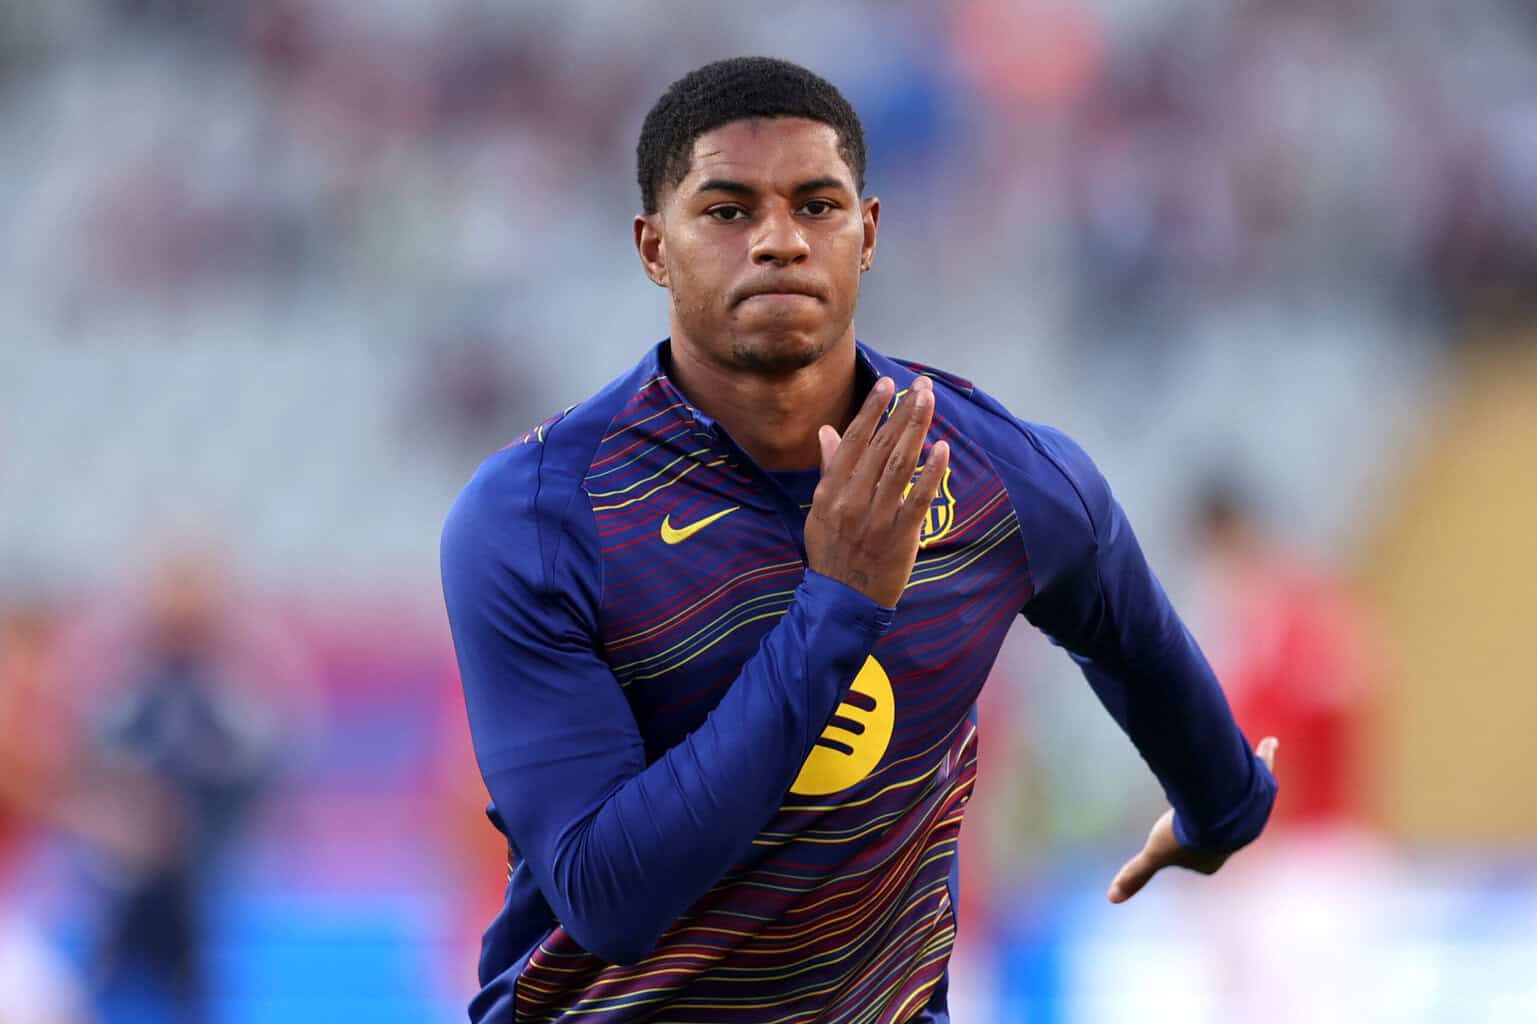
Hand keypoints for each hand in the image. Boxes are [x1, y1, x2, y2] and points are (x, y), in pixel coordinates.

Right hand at [805, 375, 949, 607]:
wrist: (843, 599)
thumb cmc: (831, 551)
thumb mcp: (819, 509)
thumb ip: (828, 470)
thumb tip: (827, 432)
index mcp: (831, 491)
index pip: (854, 441)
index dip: (872, 411)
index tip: (887, 384)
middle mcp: (852, 500)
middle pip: (881, 447)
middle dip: (902, 412)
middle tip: (921, 385)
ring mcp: (877, 517)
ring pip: (900, 465)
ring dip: (916, 430)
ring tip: (929, 403)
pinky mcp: (901, 535)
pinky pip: (919, 499)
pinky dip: (931, 473)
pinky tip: (941, 449)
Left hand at [1107, 736, 1277, 903]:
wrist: (1219, 809)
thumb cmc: (1187, 833)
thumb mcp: (1154, 852)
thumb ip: (1135, 873)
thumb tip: (1112, 898)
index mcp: (1213, 859)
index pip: (1197, 854)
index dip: (1184, 841)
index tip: (1174, 833)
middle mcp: (1237, 839)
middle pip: (1218, 826)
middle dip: (1208, 818)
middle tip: (1193, 807)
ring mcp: (1252, 813)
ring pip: (1238, 797)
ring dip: (1231, 789)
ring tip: (1220, 778)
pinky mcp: (1262, 788)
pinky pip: (1265, 768)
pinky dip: (1267, 755)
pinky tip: (1270, 741)